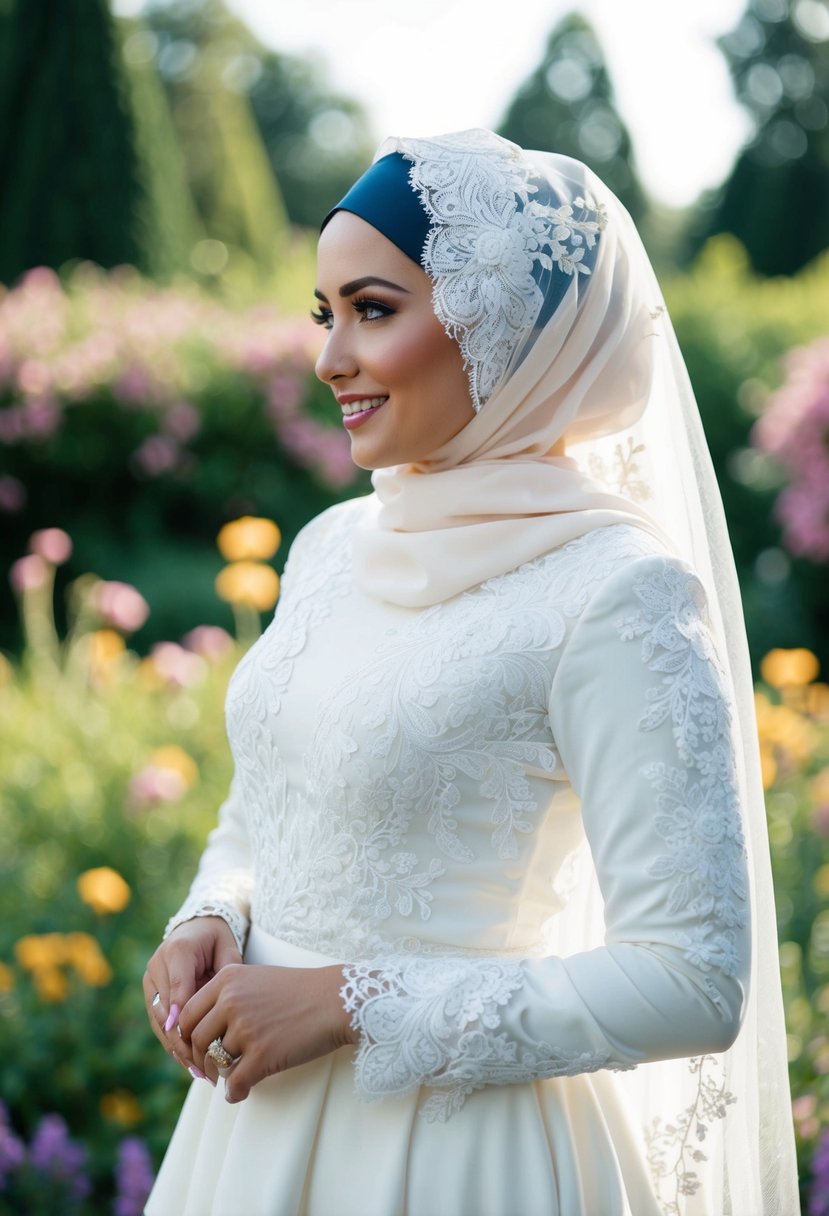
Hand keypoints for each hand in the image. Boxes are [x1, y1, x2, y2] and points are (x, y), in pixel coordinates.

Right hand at [143, 917, 241, 1079]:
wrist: (195, 928)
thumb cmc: (216, 939)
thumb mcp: (227, 946)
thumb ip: (228, 969)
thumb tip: (226, 1000)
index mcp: (178, 951)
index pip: (179, 986)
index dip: (182, 1013)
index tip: (189, 1037)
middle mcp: (157, 966)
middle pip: (166, 1010)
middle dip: (183, 1040)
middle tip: (202, 1064)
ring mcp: (150, 981)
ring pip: (160, 1021)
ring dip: (177, 1047)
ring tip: (197, 1071)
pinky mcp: (150, 994)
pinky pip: (159, 1023)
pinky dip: (173, 1043)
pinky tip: (187, 1063)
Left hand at [177, 962, 356, 1102]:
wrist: (336, 1000)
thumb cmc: (300, 991)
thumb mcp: (257, 979)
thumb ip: (227, 996)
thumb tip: (202, 1029)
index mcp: (227, 980)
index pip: (187, 1013)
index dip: (187, 1037)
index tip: (195, 1049)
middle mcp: (231, 1001)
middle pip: (196, 1040)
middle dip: (200, 1060)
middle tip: (208, 1071)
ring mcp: (246, 1029)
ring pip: (215, 1062)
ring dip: (220, 1076)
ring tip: (230, 1078)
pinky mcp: (262, 1055)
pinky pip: (235, 1083)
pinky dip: (234, 1093)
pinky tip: (240, 1093)